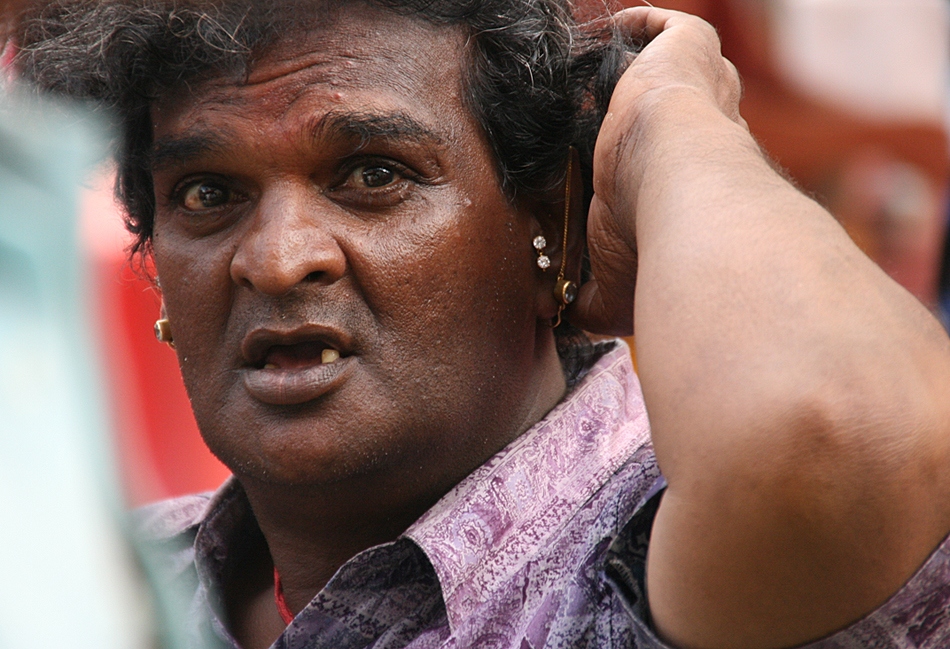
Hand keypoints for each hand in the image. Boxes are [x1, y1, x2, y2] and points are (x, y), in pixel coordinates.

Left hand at [571, 7, 745, 334]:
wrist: (680, 191)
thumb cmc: (654, 247)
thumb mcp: (613, 289)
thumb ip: (586, 303)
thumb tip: (553, 320)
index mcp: (701, 185)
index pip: (683, 166)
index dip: (654, 162)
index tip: (614, 167)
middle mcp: (711, 132)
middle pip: (686, 111)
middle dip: (655, 113)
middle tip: (607, 118)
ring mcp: (702, 87)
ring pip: (676, 66)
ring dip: (639, 68)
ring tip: (595, 76)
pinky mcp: (688, 49)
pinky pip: (663, 24)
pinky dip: (637, 24)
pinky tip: (609, 34)